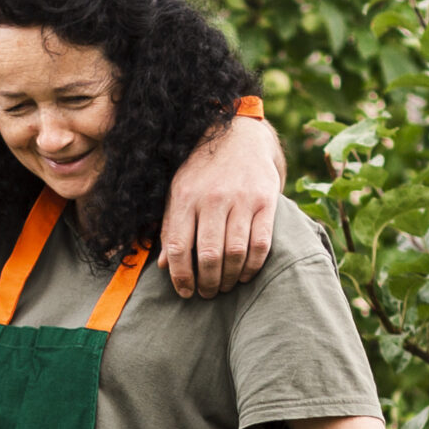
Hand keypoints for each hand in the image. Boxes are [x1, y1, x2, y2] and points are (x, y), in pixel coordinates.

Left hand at [160, 110, 279, 298]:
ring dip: (229, 278)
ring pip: (235, 253)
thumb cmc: (202, 171)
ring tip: (225, 286)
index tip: (185, 292)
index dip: (180, 276)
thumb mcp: (178, 192)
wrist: (239, 134)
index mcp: (185, 197)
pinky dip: (253, 266)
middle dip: (207, 282)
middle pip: (208, 255)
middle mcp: (213, 198)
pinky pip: (261, 243)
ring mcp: (242, 198)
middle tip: (208, 293)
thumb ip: (169, 227)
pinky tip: (246, 274)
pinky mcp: (266, 200)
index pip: (178, 246)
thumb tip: (161, 266)